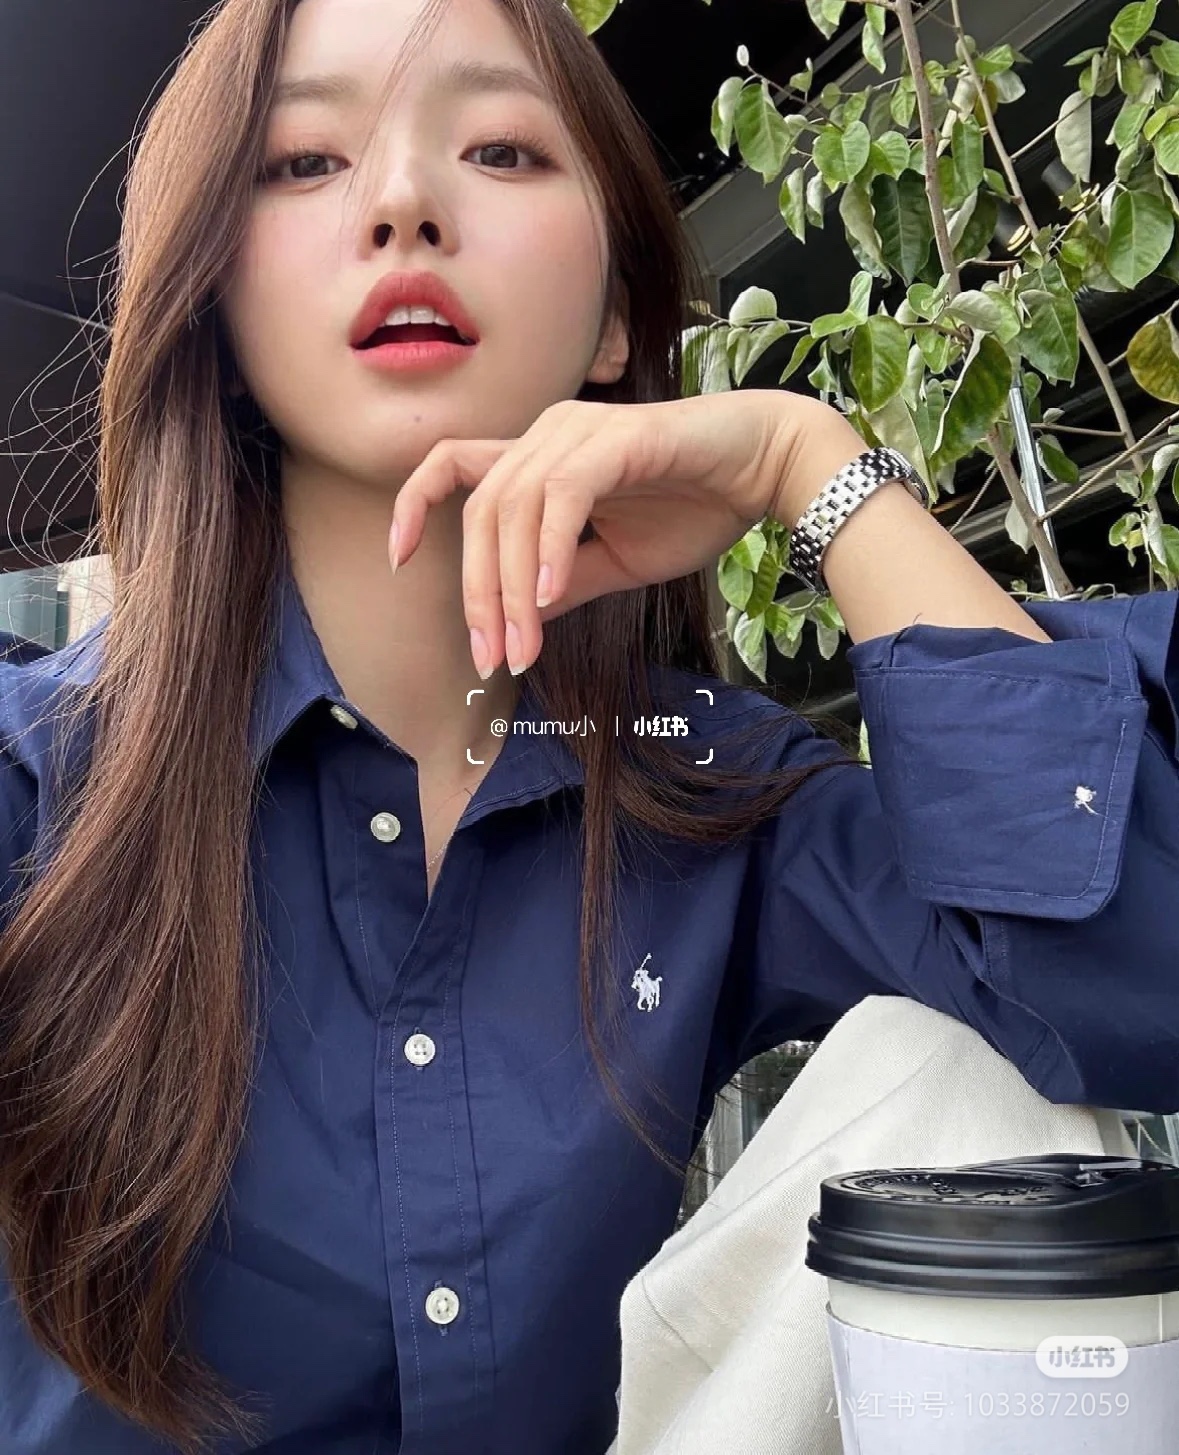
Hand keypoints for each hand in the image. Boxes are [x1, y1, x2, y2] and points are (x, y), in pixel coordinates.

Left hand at [388, 390, 857, 677]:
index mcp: (541, 455)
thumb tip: (517, 615)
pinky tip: (549, 598)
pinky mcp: (616, 440)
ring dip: (509, 588)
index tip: (398, 558)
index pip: (452, 468)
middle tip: (493, 658)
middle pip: (480, 512)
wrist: (769, 468)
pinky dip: (548, 551)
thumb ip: (563, 581)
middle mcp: (550, 433)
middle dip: (476, 593)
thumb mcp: (615, 562)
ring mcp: (580, 432)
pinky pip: (562, 498)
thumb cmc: (697, 506)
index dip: (414, 505)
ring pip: (513, 510)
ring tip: (523, 647)